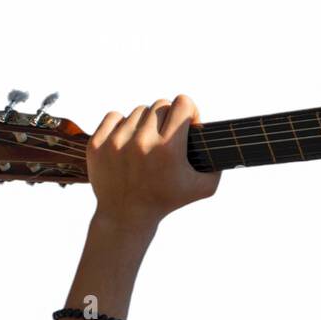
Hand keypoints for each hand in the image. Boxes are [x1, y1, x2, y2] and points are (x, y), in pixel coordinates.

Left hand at [86, 94, 218, 230]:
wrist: (126, 216)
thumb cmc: (168, 200)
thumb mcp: (204, 188)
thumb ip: (218, 165)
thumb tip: (223, 143)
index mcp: (168, 149)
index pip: (182, 103)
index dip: (189, 111)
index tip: (187, 125)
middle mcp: (142, 142)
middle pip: (161, 105)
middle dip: (168, 118)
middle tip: (168, 136)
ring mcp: (116, 142)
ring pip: (138, 111)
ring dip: (145, 123)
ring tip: (147, 144)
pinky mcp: (97, 144)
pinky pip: (114, 116)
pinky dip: (121, 125)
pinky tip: (127, 142)